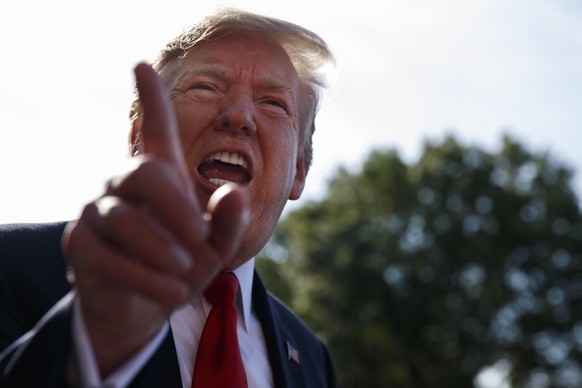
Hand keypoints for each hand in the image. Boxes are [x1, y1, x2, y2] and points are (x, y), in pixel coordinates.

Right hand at [61, 63, 247, 375]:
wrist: (149, 307)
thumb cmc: (184, 265)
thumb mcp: (216, 246)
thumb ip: (230, 221)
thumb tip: (234, 191)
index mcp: (160, 177)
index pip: (154, 131)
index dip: (151, 100)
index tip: (142, 65)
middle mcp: (122, 184)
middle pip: (144, 171)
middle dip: (177, 207)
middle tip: (200, 238)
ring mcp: (96, 211)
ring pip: (124, 219)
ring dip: (162, 249)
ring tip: (185, 270)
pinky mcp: (79, 244)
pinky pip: (109, 257)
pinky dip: (146, 278)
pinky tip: (170, 291)